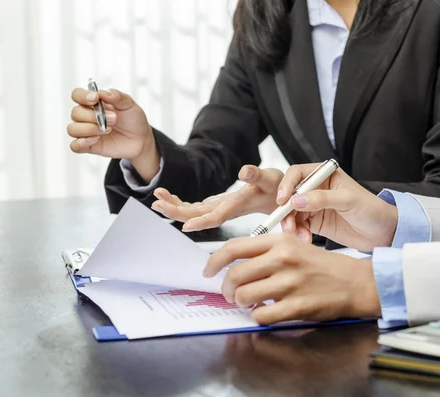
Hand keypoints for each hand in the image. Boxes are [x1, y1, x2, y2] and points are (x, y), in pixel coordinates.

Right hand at [68, 87, 159, 180]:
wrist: (141, 139)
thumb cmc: (133, 119)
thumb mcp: (129, 104)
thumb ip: (117, 96)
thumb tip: (102, 93)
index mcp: (93, 103)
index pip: (77, 95)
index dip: (82, 96)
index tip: (95, 99)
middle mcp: (86, 116)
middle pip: (75, 113)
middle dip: (94, 116)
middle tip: (114, 119)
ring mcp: (86, 131)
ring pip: (72, 129)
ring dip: (89, 129)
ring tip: (108, 130)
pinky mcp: (88, 146)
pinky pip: (74, 146)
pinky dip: (82, 143)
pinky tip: (96, 140)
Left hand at [151, 166, 283, 231]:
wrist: (283, 199)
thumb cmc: (278, 188)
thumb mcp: (269, 178)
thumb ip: (256, 175)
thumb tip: (244, 172)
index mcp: (236, 206)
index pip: (216, 217)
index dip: (201, 221)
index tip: (184, 225)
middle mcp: (225, 210)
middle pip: (197, 215)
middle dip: (176, 211)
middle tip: (157, 204)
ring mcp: (219, 208)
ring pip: (193, 212)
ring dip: (174, 206)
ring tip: (157, 198)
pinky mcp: (217, 205)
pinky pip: (195, 207)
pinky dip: (180, 202)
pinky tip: (168, 197)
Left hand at [204, 234, 381, 324]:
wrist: (355, 282)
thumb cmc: (322, 265)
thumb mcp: (294, 247)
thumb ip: (265, 253)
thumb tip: (232, 265)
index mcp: (279, 242)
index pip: (234, 248)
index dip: (214, 261)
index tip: (208, 271)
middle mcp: (283, 259)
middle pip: (235, 275)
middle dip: (227, 289)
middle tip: (231, 294)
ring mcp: (290, 283)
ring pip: (244, 296)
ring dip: (242, 303)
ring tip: (250, 303)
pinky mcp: (297, 305)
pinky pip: (261, 315)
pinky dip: (258, 317)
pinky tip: (266, 312)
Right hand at [276, 163, 397, 251]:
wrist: (382, 233)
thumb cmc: (371, 209)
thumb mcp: (348, 200)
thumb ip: (322, 199)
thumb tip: (296, 200)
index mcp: (325, 175)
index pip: (298, 174)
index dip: (287, 185)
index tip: (283, 200)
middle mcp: (316, 189)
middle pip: (290, 195)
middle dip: (286, 210)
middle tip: (287, 224)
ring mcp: (314, 206)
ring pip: (292, 213)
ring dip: (291, 225)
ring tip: (298, 235)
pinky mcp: (315, 223)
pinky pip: (299, 226)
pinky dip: (298, 233)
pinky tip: (305, 239)